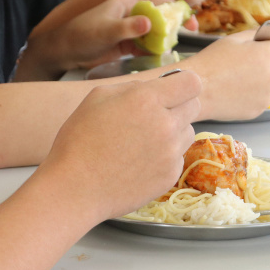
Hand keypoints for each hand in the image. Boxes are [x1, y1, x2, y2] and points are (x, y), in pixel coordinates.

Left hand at [23, 0, 190, 77]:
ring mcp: (128, 29)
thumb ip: (127, 27)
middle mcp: (129, 12)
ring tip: (180, 41)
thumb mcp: (105, 31)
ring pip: (155, 27)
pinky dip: (156, 48)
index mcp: (124, 2)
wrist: (63, 53)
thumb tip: (149, 23)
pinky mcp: (126, 44)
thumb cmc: (80, 35)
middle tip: (192, 25)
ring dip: (169, 33)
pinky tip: (162, 54)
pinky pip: (146, 44)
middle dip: (177, 14)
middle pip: (159, 8)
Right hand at [41, 70, 202, 219]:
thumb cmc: (79, 140)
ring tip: (143, 141)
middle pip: (194, 106)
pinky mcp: (170, 175)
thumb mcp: (97, 97)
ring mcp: (171, 153)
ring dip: (173, 132)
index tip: (172, 89)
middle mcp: (165, 124)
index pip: (192, 82)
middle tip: (154, 115)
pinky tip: (140, 161)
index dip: (183, 83)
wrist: (76, 188)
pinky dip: (165, 156)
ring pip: (187, 132)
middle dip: (178, 106)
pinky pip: (178, 157)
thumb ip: (131, 87)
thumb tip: (151, 88)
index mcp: (147, 100)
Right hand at [179, 22, 269, 119]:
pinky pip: (261, 99)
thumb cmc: (212, 61)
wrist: (197, 90)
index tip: (262, 50)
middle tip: (241, 66)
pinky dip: (252, 96)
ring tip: (235, 81)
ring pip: (269, 84)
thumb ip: (259, 32)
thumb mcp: (233, 40)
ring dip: (259, 81)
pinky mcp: (260, 110)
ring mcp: (268, 95)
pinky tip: (233, 93)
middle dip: (265, 65)